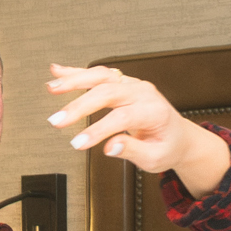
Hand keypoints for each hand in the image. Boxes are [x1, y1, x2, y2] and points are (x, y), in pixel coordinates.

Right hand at [47, 64, 230, 192]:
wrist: (177, 134)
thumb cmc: (166, 146)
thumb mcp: (155, 158)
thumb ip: (133, 151)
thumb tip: (110, 147)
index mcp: (154, 111)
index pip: (122, 118)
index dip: (97, 130)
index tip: (78, 144)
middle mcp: (143, 93)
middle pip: (108, 92)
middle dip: (79, 106)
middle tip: (57, 122)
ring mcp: (133, 85)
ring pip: (102, 76)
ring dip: (75, 80)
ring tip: (53, 88)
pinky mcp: (123, 83)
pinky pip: (99, 74)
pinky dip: (77, 72)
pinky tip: (58, 71)